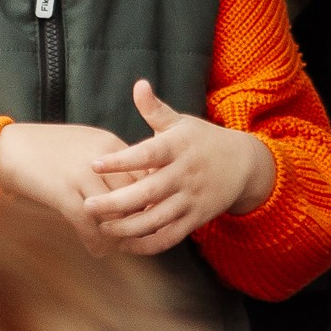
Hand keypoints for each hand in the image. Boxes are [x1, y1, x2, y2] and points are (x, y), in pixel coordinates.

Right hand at [0, 117, 135, 252]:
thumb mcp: (83, 145)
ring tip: (116, 247)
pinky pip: (89, 223)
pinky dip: (96, 242)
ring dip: (118, 236)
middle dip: (137, 222)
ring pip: (115, 213)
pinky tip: (97, 251)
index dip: (147, 201)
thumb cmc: (44, 149)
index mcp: (109, 144)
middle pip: (135, 197)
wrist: (5, 148)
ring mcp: (81, 174)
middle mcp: (101, 158)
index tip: (146, 219)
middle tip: (135, 239)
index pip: (144, 176)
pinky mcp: (63, 191)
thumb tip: (131, 190)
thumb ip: (108, 163)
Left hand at [82, 80, 273, 255]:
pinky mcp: (195, 220)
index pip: (147, 154)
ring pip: (156, 220)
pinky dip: (147, 245)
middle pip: (148, 193)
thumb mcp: (181, 122)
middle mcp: (184, 175)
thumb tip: (139, 85)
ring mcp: (191, 200)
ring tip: (101, 227)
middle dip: (116, 203)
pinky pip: (170, 237)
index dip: (121, 160)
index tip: (94, 164)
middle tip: (87, 206)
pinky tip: (125, 244)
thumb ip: (155, 109)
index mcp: (177, 148)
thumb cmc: (202, 140)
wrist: (243, 165)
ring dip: (127, 228)